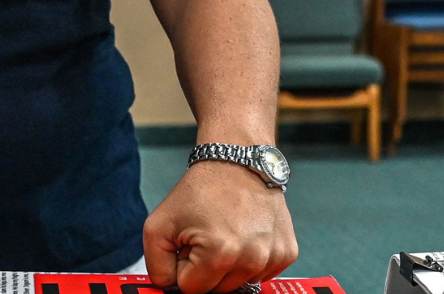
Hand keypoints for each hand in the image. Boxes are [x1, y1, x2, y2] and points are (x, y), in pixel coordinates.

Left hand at [143, 161, 297, 293]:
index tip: (188, 245)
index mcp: (220, 254)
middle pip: (217, 290)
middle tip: (205, 237)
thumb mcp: (159, 225)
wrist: (237, 163)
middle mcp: (252, 259)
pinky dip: (248, 261)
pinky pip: (260, 275)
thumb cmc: (200, 190)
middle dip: (205, 269)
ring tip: (224, 235)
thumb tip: (169, 287)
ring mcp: (273, 257)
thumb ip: (157, 265)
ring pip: (239, 284)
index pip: (192, 289)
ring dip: (227, 266)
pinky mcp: (287, 253)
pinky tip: (243, 236)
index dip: (184, 267)